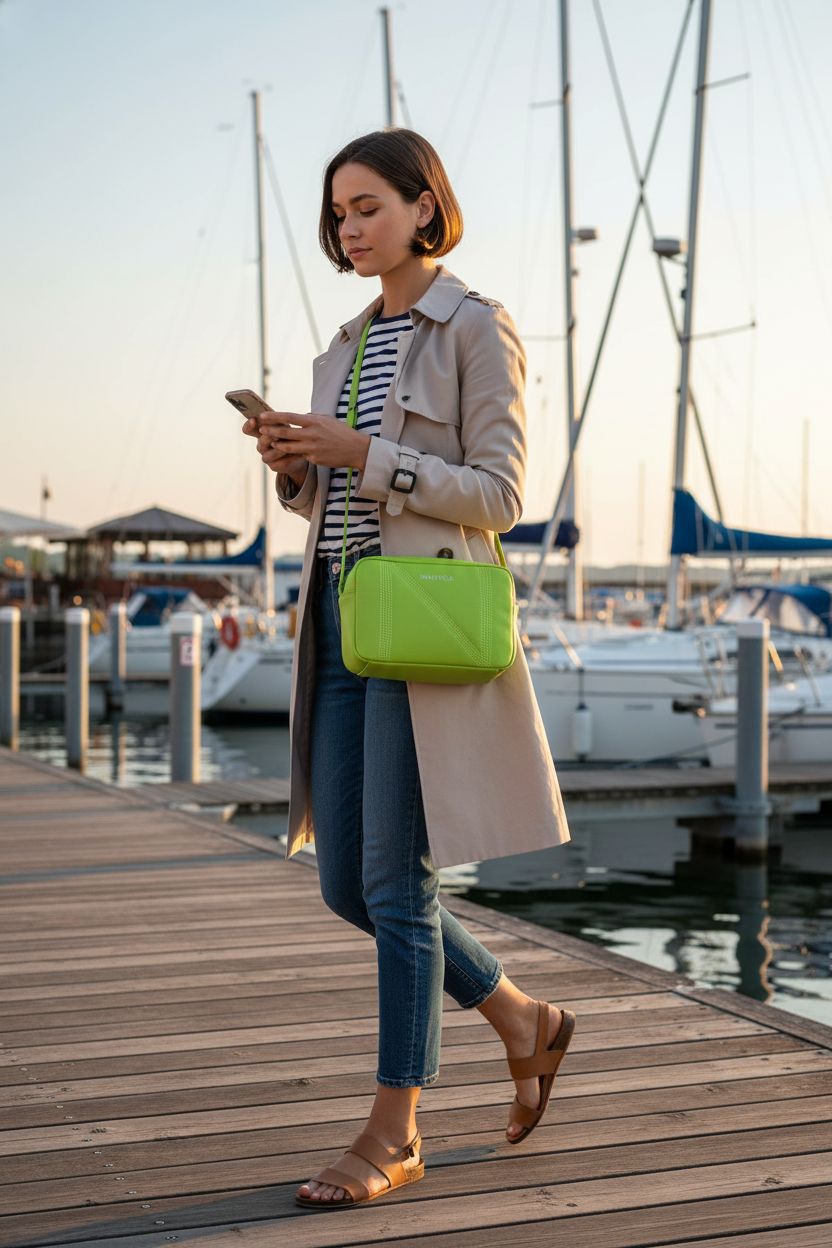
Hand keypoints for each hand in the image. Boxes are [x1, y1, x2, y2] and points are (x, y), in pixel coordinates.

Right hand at [241, 415, 307, 483]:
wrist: (298, 452)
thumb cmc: (289, 434)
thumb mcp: (283, 424)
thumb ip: (276, 420)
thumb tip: (274, 413)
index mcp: (260, 433)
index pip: (248, 429)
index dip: (248, 425)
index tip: (254, 420)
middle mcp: (261, 446)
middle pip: (260, 443)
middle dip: (269, 438)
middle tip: (276, 434)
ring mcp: (266, 457)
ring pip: (268, 455)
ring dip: (279, 450)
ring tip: (289, 445)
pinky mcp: (274, 466)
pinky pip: (280, 464)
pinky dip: (289, 458)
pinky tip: (298, 454)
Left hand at [256, 410, 370, 472]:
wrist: (356, 449)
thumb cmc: (341, 432)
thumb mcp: (327, 420)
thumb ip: (311, 418)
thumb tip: (299, 416)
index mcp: (314, 421)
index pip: (289, 417)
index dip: (274, 417)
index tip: (262, 416)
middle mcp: (311, 434)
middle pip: (285, 432)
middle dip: (270, 431)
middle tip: (261, 430)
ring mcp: (312, 448)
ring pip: (288, 447)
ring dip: (277, 445)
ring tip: (271, 442)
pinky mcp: (314, 459)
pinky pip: (299, 456)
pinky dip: (293, 454)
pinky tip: (288, 453)